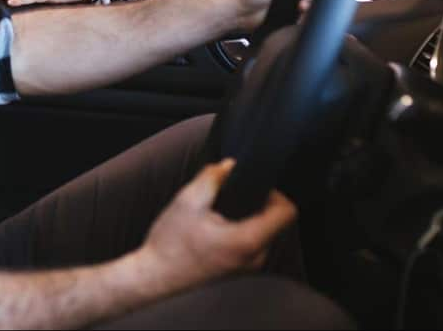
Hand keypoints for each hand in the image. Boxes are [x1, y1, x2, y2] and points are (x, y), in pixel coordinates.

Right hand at [137, 158, 296, 293]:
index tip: (253, 186)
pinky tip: (212, 230)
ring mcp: (247, 268)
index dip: (274, 192)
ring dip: (244, 218)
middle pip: (274, 221)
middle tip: (226, 199)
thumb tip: (229, 166)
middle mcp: (254, 258)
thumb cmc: (170, 245)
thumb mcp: (188, 201)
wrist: (154, 277)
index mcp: (247, 241)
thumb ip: (212, 177)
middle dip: (255, 204)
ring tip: (215, 216)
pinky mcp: (238, 271)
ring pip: (261, 232)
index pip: (287, 213)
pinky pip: (250, 244)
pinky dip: (237, 232)